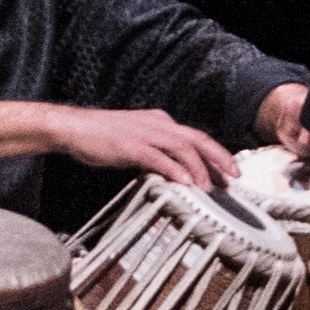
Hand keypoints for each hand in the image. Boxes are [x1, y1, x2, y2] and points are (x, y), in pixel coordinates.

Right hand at [41, 106, 238, 187]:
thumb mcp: (137, 141)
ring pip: (182, 147)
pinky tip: (185, 183)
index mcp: (161, 121)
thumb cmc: (103, 137)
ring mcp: (145, 133)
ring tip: (209, 188)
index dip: (215, 155)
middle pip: (197, 139)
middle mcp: (158, 124)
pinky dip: (174, 170)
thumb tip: (176, 173)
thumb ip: (157, 153)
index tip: (228, 173)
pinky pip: (158, 158)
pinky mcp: (130, 146)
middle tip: (234, 177)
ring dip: (199, 168)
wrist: (75, 128)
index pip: (195, 137)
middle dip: (219, 158)